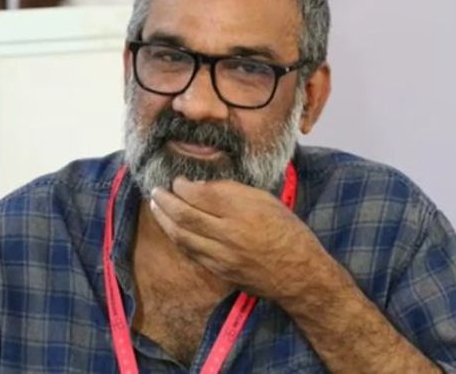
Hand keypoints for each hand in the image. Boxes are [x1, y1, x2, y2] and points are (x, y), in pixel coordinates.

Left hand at [149, 176, 332, 300]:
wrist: (299, 274)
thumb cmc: (288, 232)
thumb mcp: (267, 201)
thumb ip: (234, 192)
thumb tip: (203, 187)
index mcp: (244, 211)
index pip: (201, 194)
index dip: (183, 186)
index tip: (179, 180)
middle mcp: (229, 233)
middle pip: (185, 215)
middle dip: (165, 200)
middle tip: (157, 190)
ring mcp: (222, 255)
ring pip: (181, 236)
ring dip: (164, 219)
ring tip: (156, 206)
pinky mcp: (219, 271)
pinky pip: (190, 252)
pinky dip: (177, 237)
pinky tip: (171, 228)